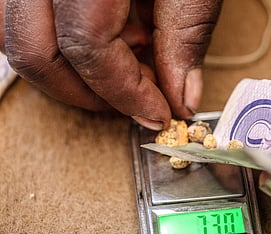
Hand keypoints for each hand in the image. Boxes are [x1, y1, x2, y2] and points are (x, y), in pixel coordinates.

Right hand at [0, 0, 221, 129]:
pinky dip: (64, 39)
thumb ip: (184, 38)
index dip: (124, 93)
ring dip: (71, 69)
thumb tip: (181, 96)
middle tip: (135, 104)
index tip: (158, 113)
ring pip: (17, 34)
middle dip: (85, 93)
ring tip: (127, 66)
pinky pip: (23, 13)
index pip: (86, 49)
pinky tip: (112, 35)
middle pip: (33, 50)